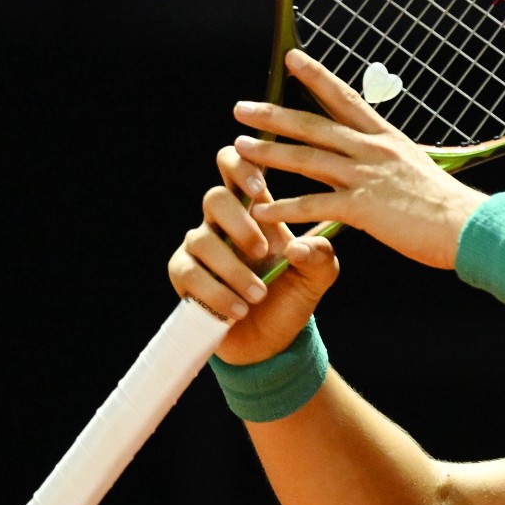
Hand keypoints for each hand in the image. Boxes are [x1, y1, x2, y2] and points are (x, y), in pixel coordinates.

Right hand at [167, 145, 340, 365]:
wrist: (272, 339)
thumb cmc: (293, 294)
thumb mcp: (318, 274)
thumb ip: (320, 256)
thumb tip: (298, 248)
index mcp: (256, 209)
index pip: (236, 167)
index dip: (242, 165)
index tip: (259, 186)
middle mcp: (223, 222)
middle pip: (214, 197)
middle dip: (239, 222)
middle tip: (263, 250)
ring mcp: (199, 246)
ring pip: (201, 239)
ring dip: (233, 269)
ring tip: (259, 294)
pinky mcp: (184, 274)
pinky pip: (189, 273)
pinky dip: (217, 292)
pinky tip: (240, 309)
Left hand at [230, 49, 483, 269]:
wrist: (466, 225)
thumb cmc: (447, 205)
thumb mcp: (417, 168)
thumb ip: (391, 161)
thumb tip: (380, 158)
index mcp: (386, 138)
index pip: (345, 99)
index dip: (316, 76)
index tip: (292, 58)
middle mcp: (373, 150)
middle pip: (315, 125)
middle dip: (275, 115)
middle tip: (241, 108)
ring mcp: (366, 177)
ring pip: (307, 160)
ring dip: (270, 153)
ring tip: (238, 149)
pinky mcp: (363, 208)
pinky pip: (314, 205)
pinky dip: (285, 210)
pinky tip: (261, 213)